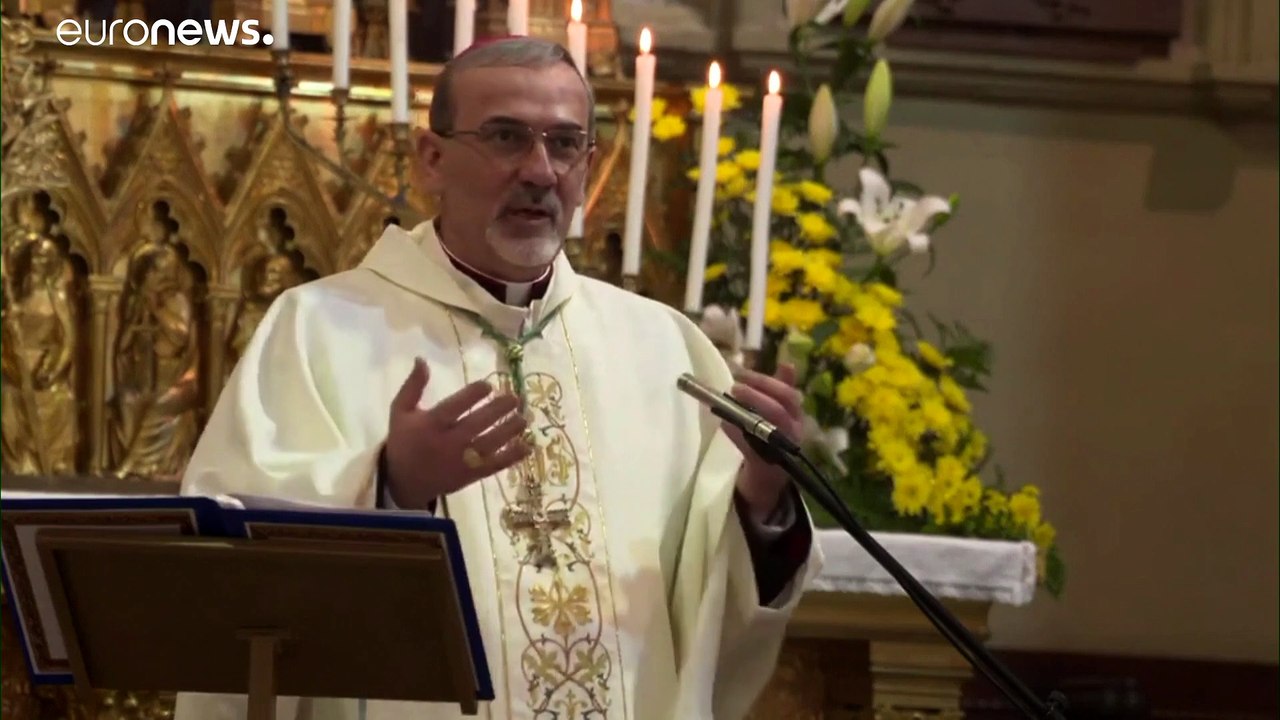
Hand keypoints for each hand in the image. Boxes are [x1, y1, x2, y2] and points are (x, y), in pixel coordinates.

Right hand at [384, 357, 532, 508]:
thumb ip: (413, 387)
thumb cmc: (403, 441)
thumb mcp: (400, 412)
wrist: (403, 482)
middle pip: (476, 424)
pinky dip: (511, 457)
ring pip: (489, 444)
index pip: (453, 408)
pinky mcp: (470, 475)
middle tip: (515, 398)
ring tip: (524, 418)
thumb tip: (422, 359)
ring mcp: (461, 461)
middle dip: (497, 410)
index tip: (488, 385)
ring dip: (509, 431)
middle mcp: (447, 442)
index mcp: (430, 425)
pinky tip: (526, 446)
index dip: (471, 396)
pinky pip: (493, 466)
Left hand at [723, 362, 804, 522]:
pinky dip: (737, 434)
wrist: (770, 474)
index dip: (767, 382)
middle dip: (758, 394)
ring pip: (769, 427)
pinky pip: (752, 448)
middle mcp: (794, 431)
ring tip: (729, 401)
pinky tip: (724, 425)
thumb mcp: (778, 410)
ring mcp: (782, 448)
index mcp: (796, 415)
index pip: (789, 394)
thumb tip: (787, 363)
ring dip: (747, 413)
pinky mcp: (767, 464)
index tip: (744, 373)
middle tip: (736, 386)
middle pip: (780, 408)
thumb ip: (779, 390)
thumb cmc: (771, 436)